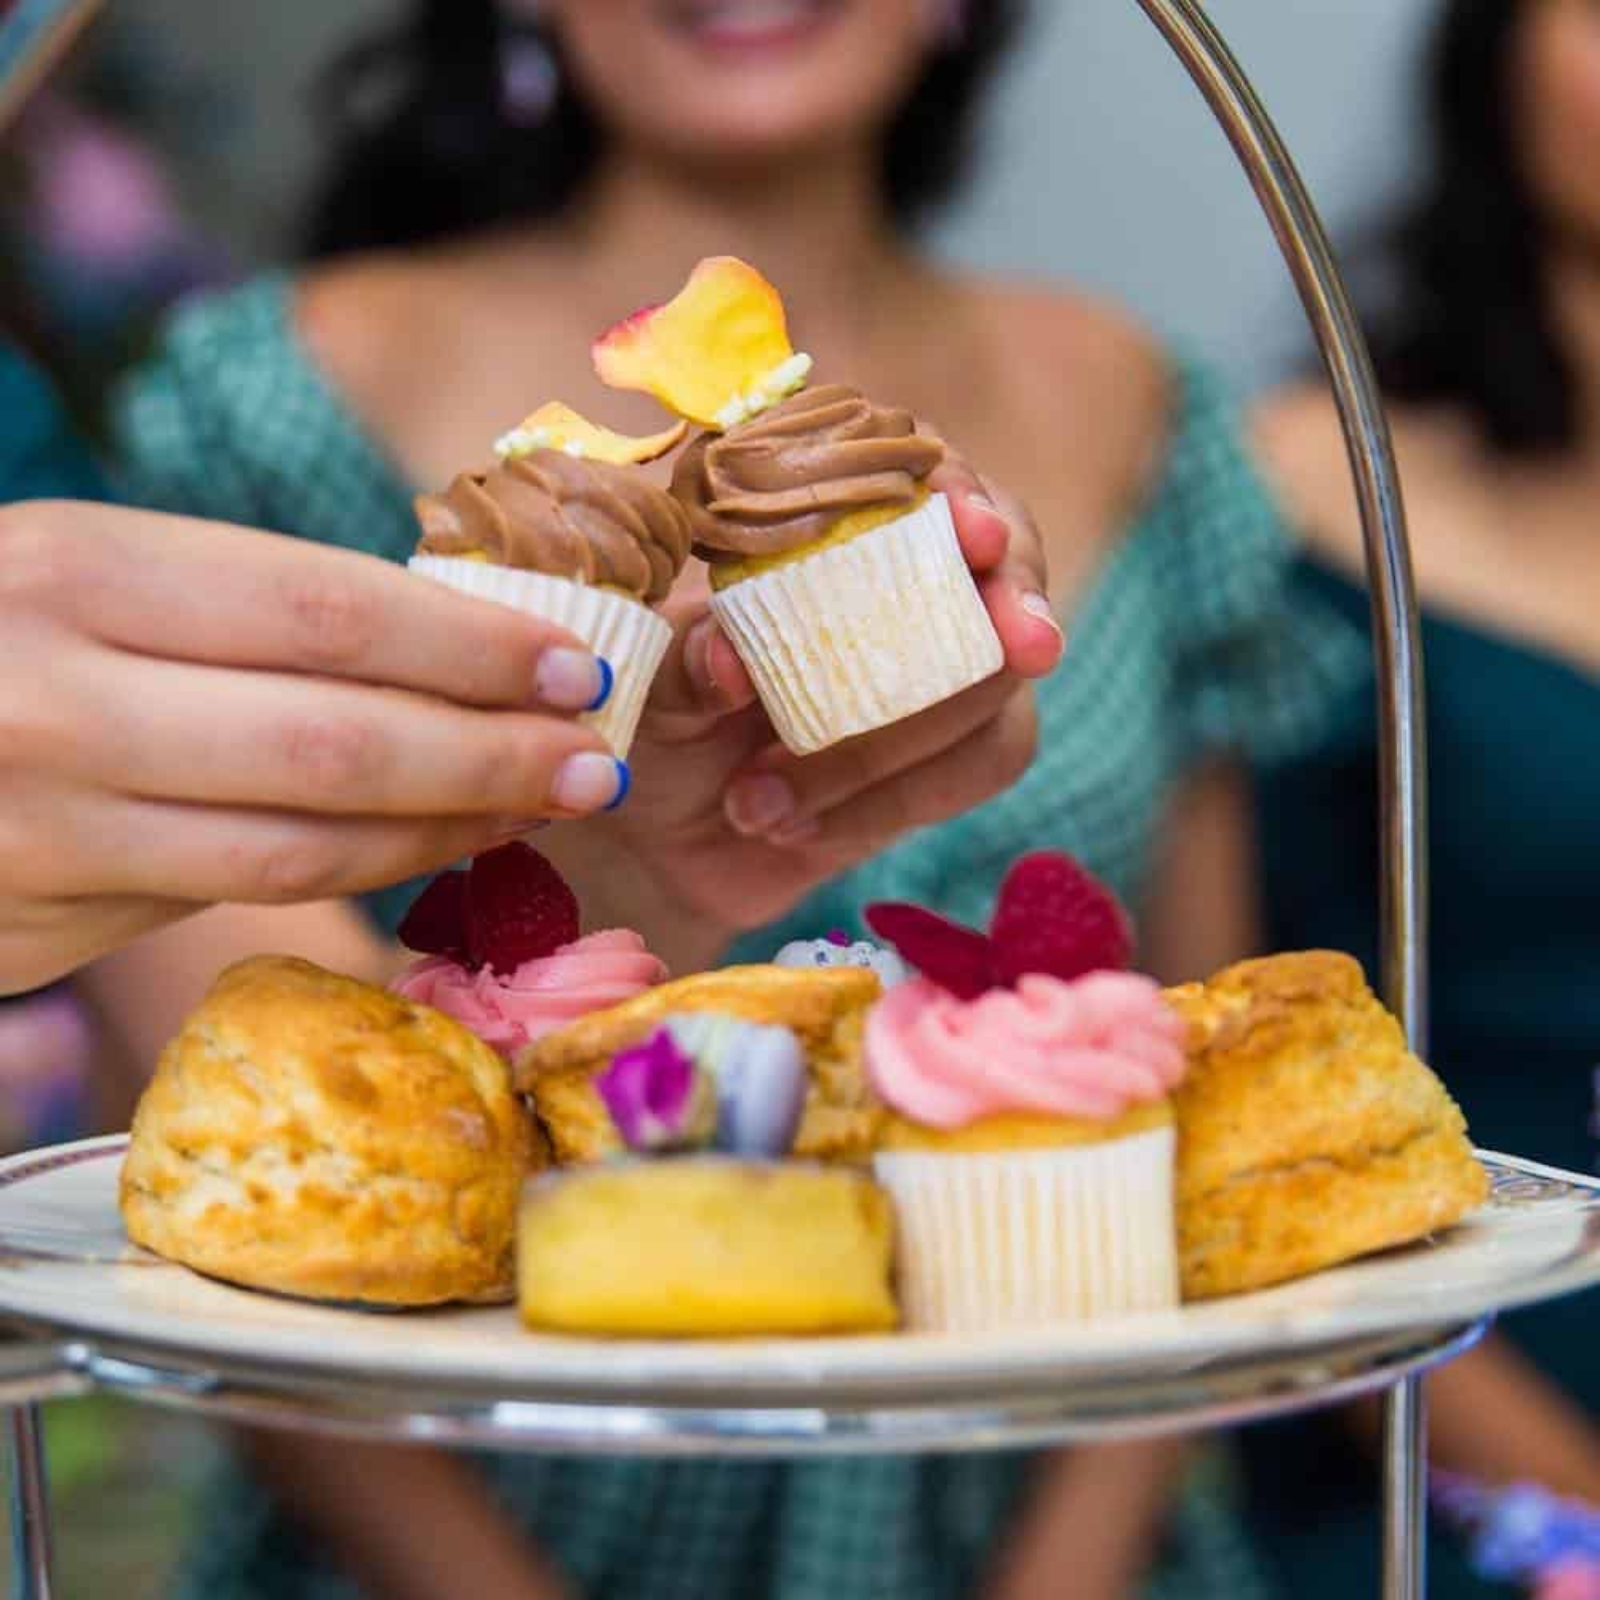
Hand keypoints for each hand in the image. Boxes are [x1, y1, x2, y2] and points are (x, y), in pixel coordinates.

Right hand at [0, 500, 625, 992]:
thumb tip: (449, 649)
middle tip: (594, 758)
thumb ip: (238, 618)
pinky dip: (363, 871)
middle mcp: (55, 694)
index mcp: (77, 570)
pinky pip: (243, 893)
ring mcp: (47, 823)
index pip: (328, 609)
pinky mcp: (44, 919)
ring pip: (304, 840)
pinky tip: (436, 846)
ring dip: (447, 826)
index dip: (472, 644)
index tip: (574, 662)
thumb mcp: (87, 582)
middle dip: (491, 752)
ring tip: (543, 806)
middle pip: (338, 737)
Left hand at [549, 455, 1063, 969]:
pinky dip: (892, 801)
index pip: (917, 463)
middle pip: (1007, 555)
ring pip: (997, 680)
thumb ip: (685, 668)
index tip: (970, 527)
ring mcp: (944, 665)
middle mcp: (902, 575)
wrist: (665, 841)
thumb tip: (731, 663)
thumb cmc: (657, 727)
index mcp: (825, 520)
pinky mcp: (958, 752)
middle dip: (1018, 595)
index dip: (955, 487)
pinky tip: (799, 828)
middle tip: (1026, 642)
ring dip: (888, 748)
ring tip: (755, 799)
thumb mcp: (647, 689)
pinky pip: (983, 761)